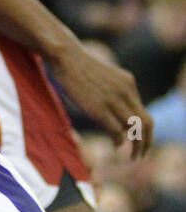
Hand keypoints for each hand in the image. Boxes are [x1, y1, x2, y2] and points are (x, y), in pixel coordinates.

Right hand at [48, 38, 152, 157]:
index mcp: (128, 83)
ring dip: (136, 146)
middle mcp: (126, 92)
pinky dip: (118, 141)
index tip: (136, 140)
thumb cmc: (76, 66)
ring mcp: (114, 100)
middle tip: (141, 154)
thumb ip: (112, 91)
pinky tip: (115, 146)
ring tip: (132, 157)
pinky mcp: (99, 108)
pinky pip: (116, 131)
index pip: (143, 112)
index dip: (142, 129)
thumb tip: (109, 108)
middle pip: (147, 123)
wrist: (65, 55)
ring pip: (135, 129)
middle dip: (146, 142)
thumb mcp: (102, 77)